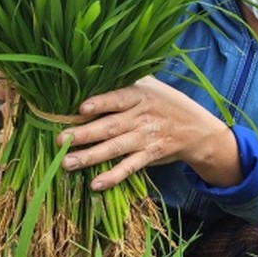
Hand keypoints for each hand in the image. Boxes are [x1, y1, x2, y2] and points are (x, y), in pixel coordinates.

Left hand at [56, 77, 240, 191]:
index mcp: (141, 95)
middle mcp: (142, 117)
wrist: (197, 129)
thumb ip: (126, 81)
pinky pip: (129, 168)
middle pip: (110, 126)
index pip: (119, 98)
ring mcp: (145, 138)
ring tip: (67, 163)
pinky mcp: (150, 156)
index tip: (81, 108)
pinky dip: (113, 176)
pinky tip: (95, 184)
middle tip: (60, 140)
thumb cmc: (167, 103)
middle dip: (84, 134)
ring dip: (90, 157)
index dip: (101, 103)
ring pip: (115, 148)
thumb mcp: (152, 85)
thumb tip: (92, 72)